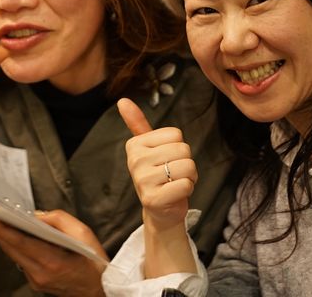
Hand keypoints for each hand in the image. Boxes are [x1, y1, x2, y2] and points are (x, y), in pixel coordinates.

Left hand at [0, 210, 107, 295]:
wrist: (99, 289)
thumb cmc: (94, 262)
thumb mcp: (84, 233)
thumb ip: (59, 220)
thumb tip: (38, 216)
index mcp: (53, 261)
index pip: (20, 243)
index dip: (3, 229)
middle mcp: (41, 273)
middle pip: (11, 250)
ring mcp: (37, 280)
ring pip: (14, 256)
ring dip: (6, 240)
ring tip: (0, 222)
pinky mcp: (36, 283)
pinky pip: (21, 262)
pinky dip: (17, 249)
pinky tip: (16, 237)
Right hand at [117, 97, 197, 276]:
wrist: (161, 211)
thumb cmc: (160, 175)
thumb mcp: (150, 148)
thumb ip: (137, 124)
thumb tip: (122, 100)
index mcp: (135, 145)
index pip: (176, 134)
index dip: (179, 148)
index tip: (167, 160)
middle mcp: (135, 161)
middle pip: (183, 150)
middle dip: (186, 163)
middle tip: (173, 175)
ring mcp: (142, 181)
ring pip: (188, 166)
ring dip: (189, 178)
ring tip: (174, 184)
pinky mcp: (153, 199)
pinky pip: (186, 185)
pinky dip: (187, 190)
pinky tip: (174, 195)